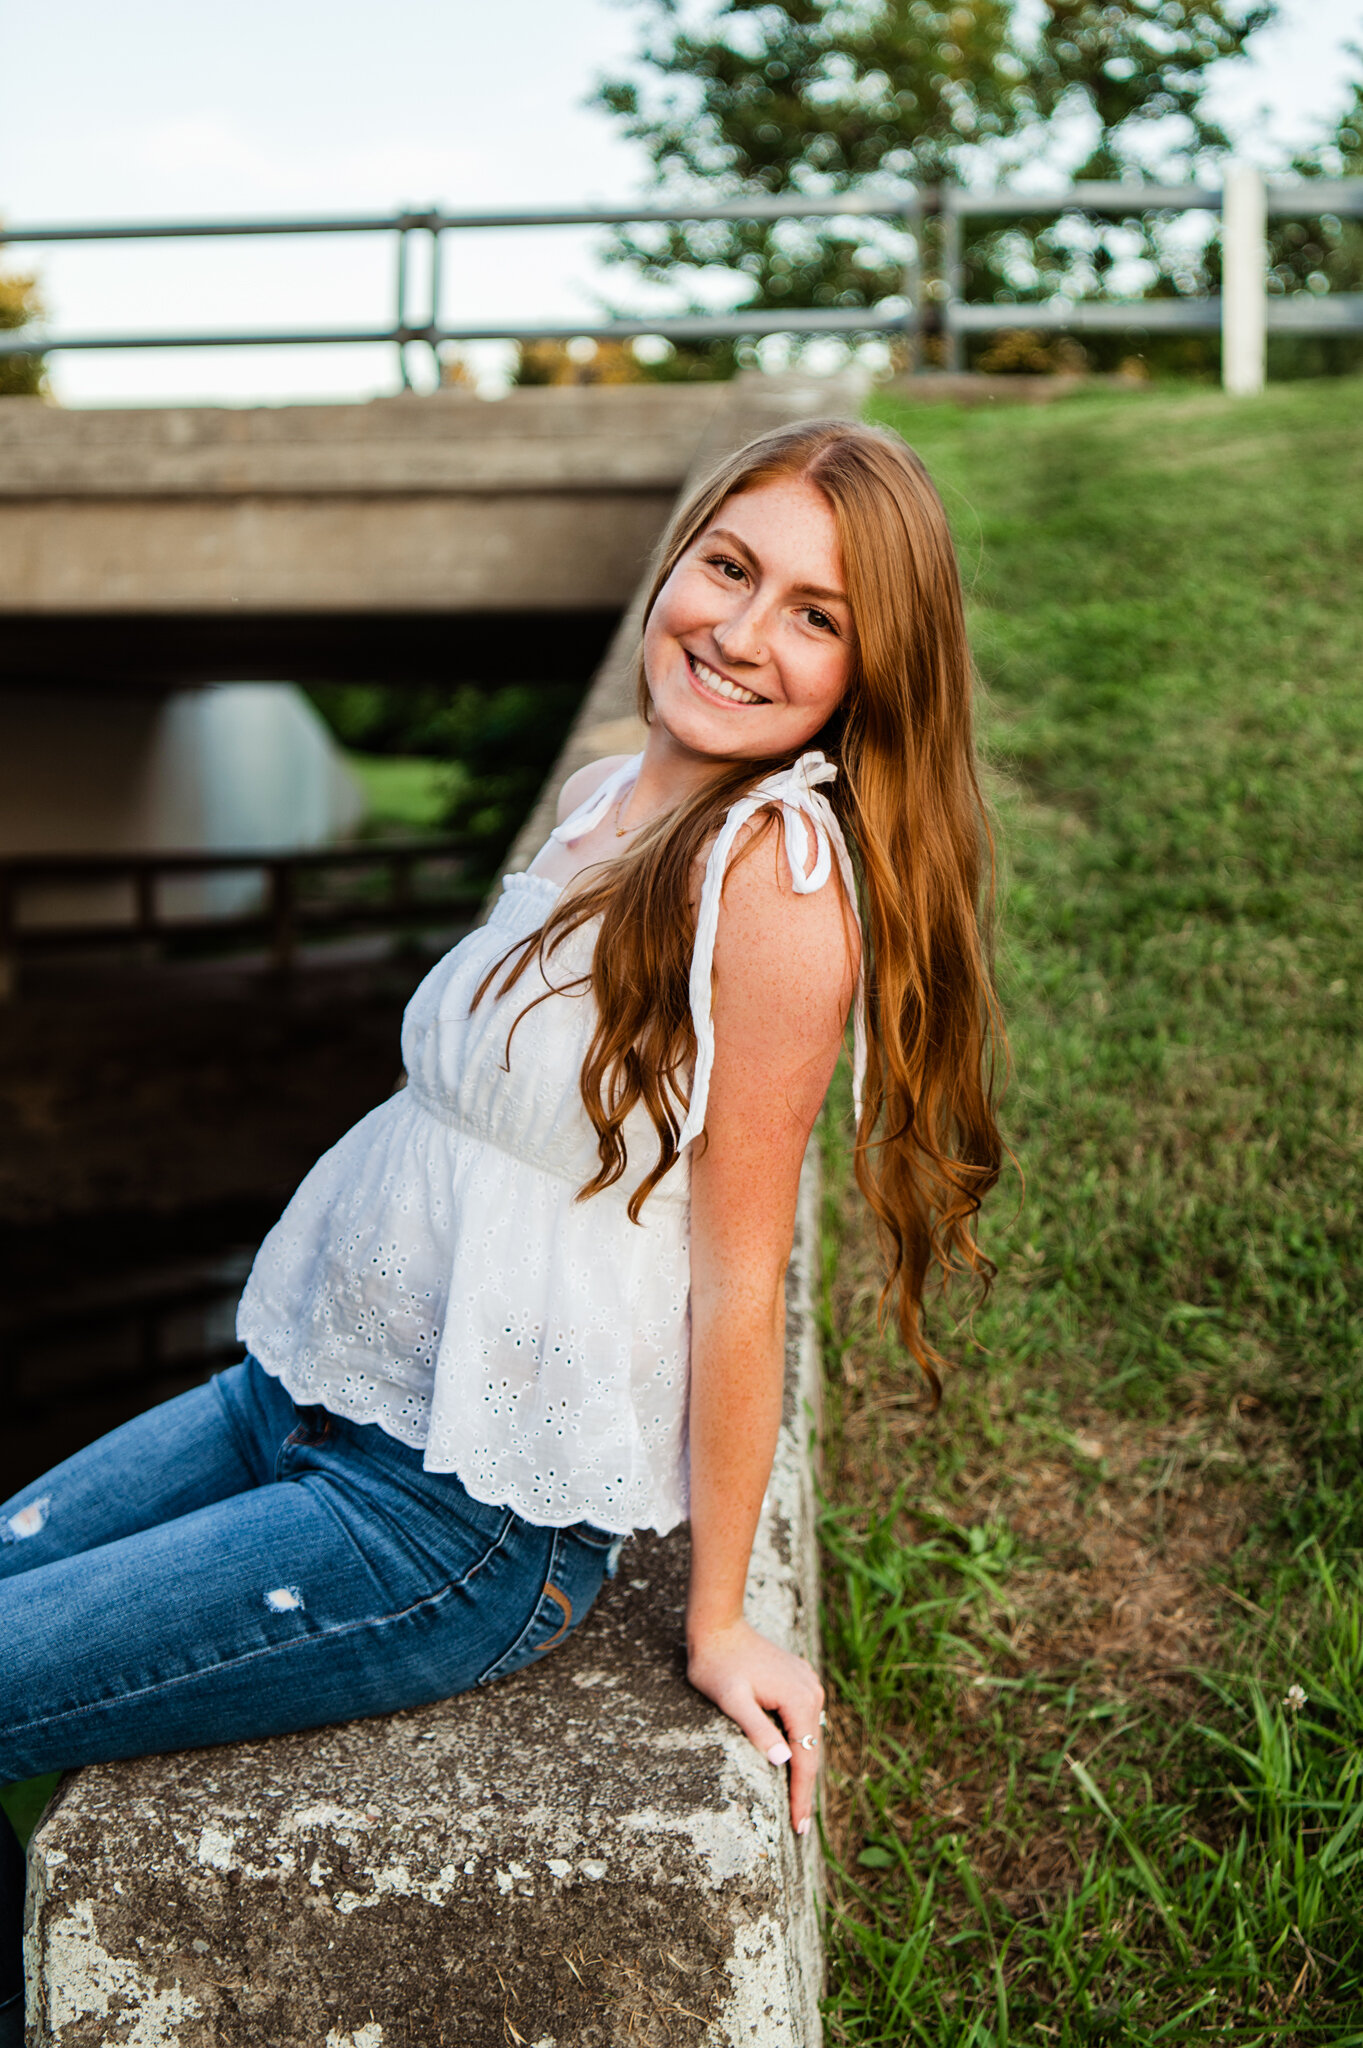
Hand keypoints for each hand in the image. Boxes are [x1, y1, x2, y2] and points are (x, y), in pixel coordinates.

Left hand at [687, 1618, 824, 1834]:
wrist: (718, 1626)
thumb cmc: (717, 1664)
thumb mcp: (731, 1700)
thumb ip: (758, 1729)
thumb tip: (785, 1760)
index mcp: (799, 1699)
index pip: (804, 1759)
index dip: (801, 1796)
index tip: (800, 1828)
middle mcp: (811, 1691)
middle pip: (812, 1749)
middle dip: (805, 1788)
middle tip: (800, 1826)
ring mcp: (808, 1683)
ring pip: (810, 1735)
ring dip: (804, 1766)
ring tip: (799, 1802)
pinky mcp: (799, 1679)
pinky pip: (804, 1719)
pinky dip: (801, 1743)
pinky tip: (794, 1760)